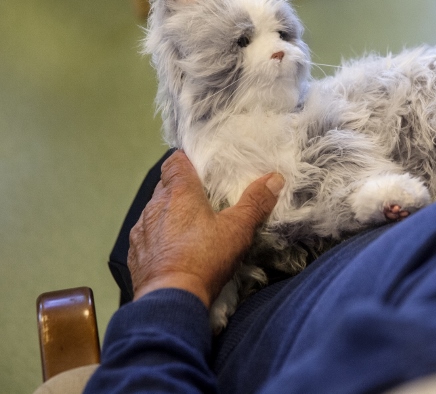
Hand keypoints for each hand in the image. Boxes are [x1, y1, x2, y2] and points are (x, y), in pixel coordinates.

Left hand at [128, 150, 283, 306]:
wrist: (170, 300)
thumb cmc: (204, 258)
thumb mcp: (238, 229)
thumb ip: (255, 202)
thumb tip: (274, 178)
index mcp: (178, 192)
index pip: (175, 161)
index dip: (187, 161)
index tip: (202, 168)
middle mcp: (154, 206)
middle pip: (165, 186)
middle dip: (182, 189)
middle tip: (203, 199)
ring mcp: (141, 230)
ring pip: (155, 212)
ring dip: (170, 215)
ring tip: (189, 227)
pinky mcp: (135, 254)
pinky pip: (147, 237)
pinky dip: (160, 238)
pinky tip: (174, 251)